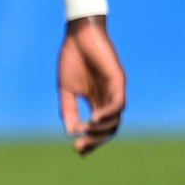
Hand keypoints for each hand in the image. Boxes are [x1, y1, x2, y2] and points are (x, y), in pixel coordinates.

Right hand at [58, 16, 124, 153]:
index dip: (89, 140)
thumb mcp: (66, 89)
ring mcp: (115, 91)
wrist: (79, 36)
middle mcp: (108, 99)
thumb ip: (69, 110)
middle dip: (95, 140)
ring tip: (86, 131)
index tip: (76, 149)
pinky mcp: (118, 81)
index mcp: (96, 102)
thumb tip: (70, 132)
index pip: (97, 128)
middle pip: (108, 129)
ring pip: (115, 119)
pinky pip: (118, 104)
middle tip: (79, 147)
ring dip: (101, 129)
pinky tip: (94, 119)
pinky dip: (108, 114)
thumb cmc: (72, 59)